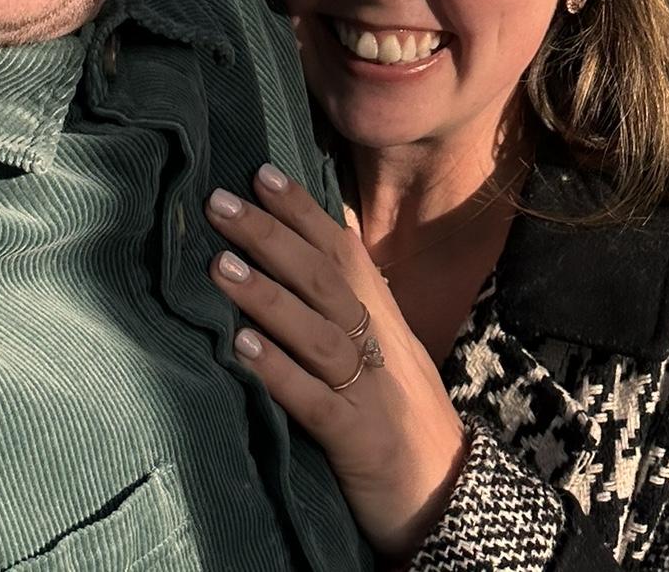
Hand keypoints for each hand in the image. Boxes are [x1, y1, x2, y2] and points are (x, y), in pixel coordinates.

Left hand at [206, 165, 467, 559]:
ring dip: (267, 296)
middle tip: (220, 202)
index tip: (261, 174)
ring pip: (319, 331)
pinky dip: (280, 372)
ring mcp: (371, 390)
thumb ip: (357, 304)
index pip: (343, 251)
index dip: (303, 211)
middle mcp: (379, 344)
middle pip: (326, 279)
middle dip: (272, 236)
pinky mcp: (359, 438)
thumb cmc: (405, 418)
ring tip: (219, 266)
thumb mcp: (388, 351)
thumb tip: (325, 246)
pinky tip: (242, 350)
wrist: (449, 495)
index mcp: (384, 319)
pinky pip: (316, 400)